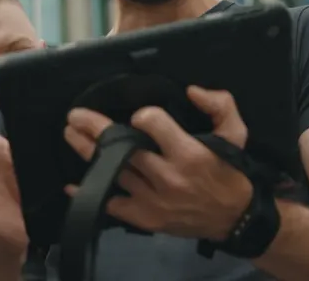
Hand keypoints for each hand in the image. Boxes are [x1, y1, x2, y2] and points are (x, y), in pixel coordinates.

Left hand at [64, 85, 252, 241]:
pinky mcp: (144, 218)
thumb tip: (191, 91)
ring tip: (71, 134)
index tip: (139, 115)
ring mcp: (152, 200)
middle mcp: (167, 176)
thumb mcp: (236, 133)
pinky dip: (90, 193)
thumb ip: (220, 104)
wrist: (234, 218)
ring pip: (112, 171)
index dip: (144, 115)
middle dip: (95, 128)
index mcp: (188, 153)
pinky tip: (73, 183)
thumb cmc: (230, 171)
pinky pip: (111, 204)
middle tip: (74, 116)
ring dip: (88, 152)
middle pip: (122, 147)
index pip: (152, 123)